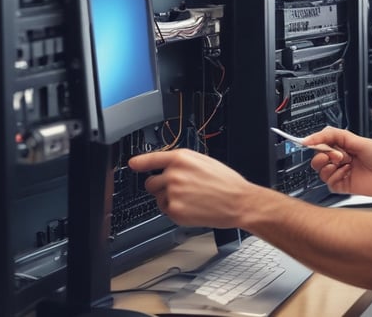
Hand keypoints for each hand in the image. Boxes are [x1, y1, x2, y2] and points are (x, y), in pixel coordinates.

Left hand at [128, 149, 248, 228]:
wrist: (239, 202)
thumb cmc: (227, 183)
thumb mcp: (205, 162)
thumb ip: (183, 163)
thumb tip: (167, 167)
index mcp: (182, 159)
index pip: (152, 159)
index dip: (139, 162)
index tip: (132, 164)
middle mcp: (174, 174)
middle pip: (151, 182)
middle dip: (160, 186)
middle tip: (179, 190)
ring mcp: (173, 193)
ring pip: (158, 198)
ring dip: (169, 199)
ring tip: (191, 199)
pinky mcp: (175, 211)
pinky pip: (166, 211)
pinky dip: (176, 211)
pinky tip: (192, 208)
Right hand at [306, 126, 371, 196]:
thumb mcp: (359, 141)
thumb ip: (337, 136)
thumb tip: (317, 135)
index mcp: (344, 146)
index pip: (322, 142)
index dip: (315, 142)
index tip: (308, 142)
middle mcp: (341, 159)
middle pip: (318, 157)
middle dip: (324, 154)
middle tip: (337, 154)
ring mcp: (342, 172)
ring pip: (321, 171)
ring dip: (330, 166)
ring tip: (344, 163)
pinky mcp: (344, 186)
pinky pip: (329, 183)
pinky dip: (335, 176)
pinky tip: (347, 172)